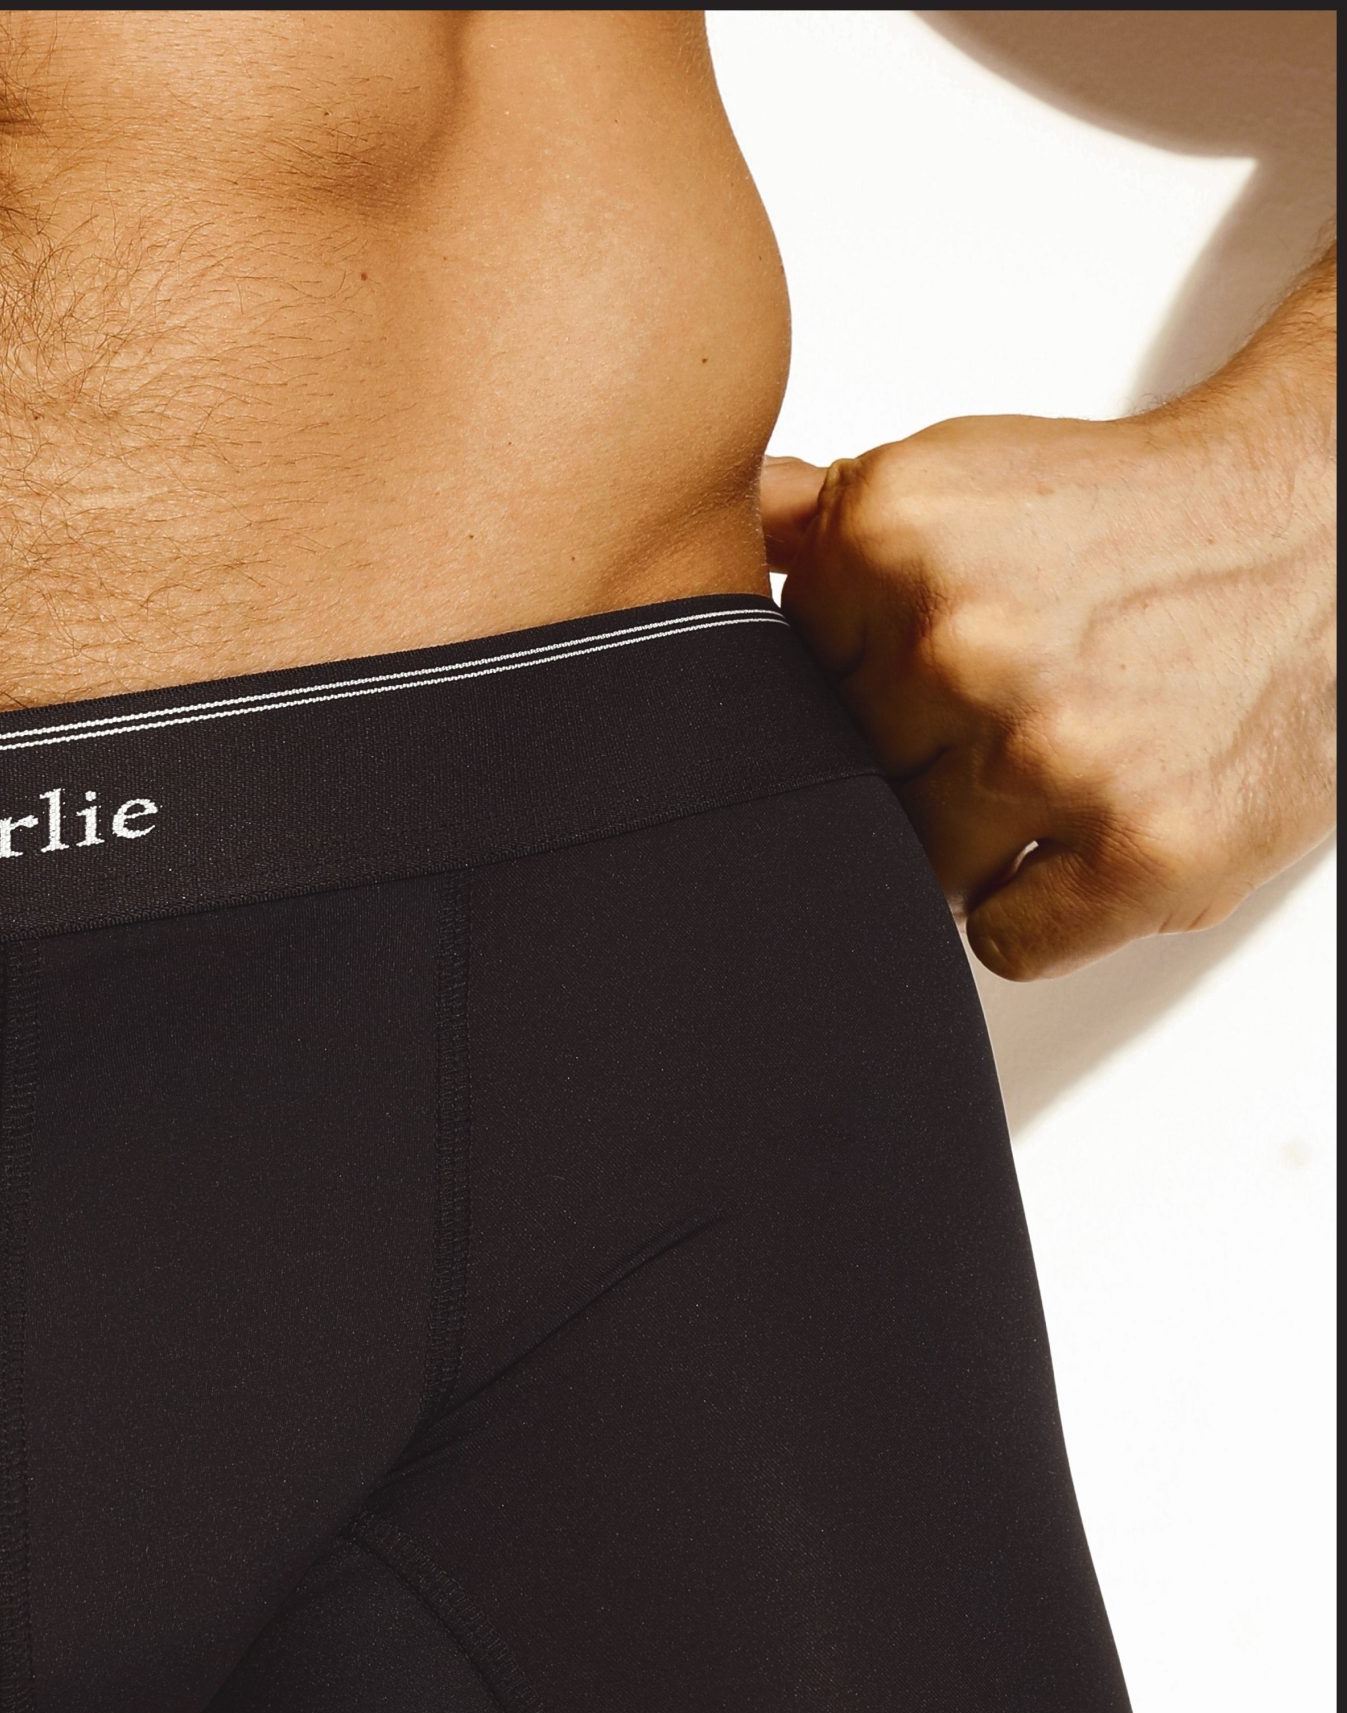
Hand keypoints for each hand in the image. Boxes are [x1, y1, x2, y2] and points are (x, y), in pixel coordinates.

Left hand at [762, 399, 1335, 979]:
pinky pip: (1003, 943)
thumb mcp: (958, 482)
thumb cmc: (1134, 528)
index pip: (785, 691)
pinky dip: (1037, 910)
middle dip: (915, 769)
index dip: (854, 698)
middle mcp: (964, 644)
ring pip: (920, 871)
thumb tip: (712, 533)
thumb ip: (821, 525)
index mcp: (894, 537)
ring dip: (978, 843)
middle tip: (1006, 717)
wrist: (1318, 528)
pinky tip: (1088, 830)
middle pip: (849, 785)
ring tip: (1058, 762)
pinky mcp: (1138, 853)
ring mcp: (1052, 754)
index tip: (922, 676)